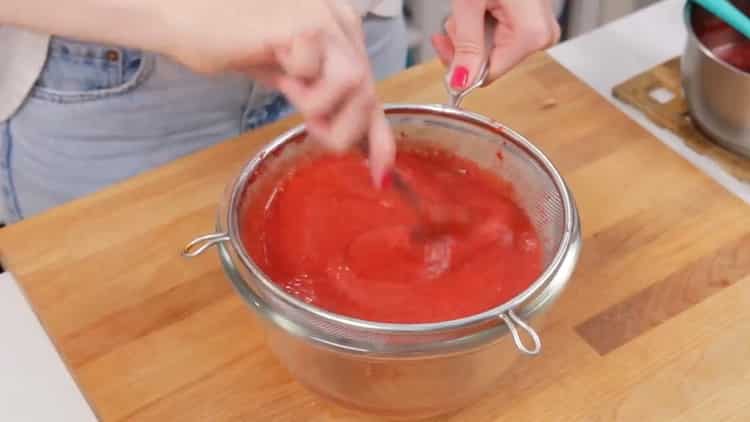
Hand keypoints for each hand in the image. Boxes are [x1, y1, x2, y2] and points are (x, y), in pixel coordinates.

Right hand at [2, 0, 394, 185]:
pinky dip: (300, 85)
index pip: (372, 90)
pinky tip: (275, 66)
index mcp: (341, 31)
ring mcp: (325, 19)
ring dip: (322, 108)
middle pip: (370, 94)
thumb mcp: (289, 80)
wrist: (184, 18)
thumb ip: (321, 102)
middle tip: (309, 125)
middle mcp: (340, 21)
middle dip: (344, 129)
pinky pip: (320, 75)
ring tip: (291, 94)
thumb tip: (349, 140)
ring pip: (356, 86)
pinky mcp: (303, 24)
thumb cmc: (230, 44)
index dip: (380, 137)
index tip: (380, 175)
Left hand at [431, 0, 560, 89]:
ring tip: (468, 6)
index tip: (442, 46)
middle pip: (492, 63)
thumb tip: (460, 82)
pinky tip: (479, 8)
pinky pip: (503, 36)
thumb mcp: (469, 2)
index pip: (489, 74)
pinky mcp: (534, 21)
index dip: (461, 66)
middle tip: (452, 21)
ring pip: (494, 50)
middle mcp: (542, 35)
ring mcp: (540, 28)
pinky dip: (483, 25)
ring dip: (472, 34)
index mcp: (531, 34)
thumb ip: (465, 45)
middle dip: (465, 45)